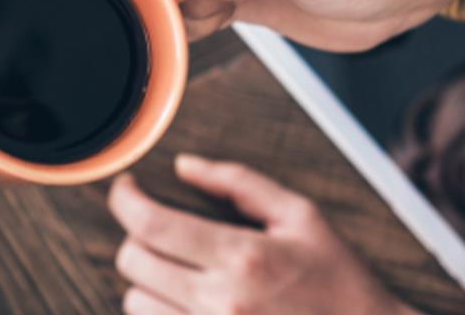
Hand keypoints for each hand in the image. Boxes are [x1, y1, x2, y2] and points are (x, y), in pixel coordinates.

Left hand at [108, 155, 414, 314]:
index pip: (151, 224)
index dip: (124, 199)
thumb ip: (240, 184)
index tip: (126, 188)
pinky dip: (160, 311)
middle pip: (133, 261)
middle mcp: (220, 302)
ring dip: (147, 281)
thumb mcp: (302, 217)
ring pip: (135, 301)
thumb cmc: (339, 281)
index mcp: (243, 257)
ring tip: (180, 271)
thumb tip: (184, 165)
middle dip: (137, 237)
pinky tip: (185, 301)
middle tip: (161, 229)